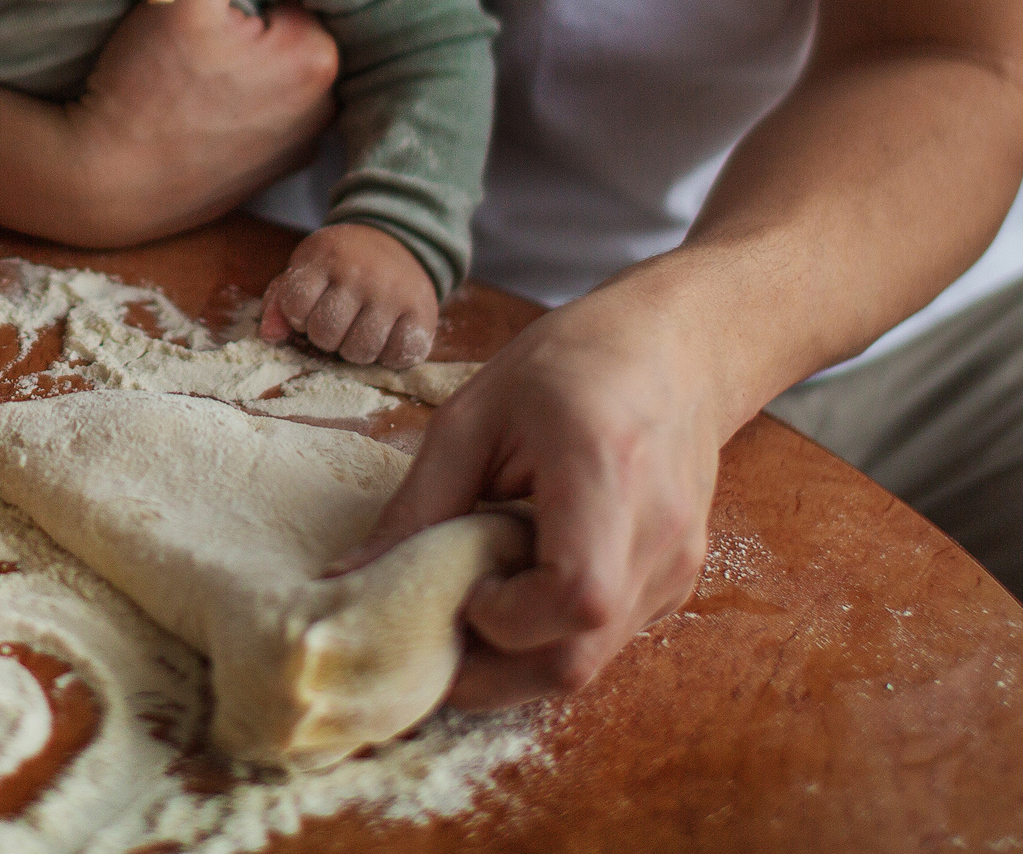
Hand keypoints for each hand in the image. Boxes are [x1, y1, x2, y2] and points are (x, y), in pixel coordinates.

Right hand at [57, 0, 340, 244]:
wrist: (102, 186)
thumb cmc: (139, 88)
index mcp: (318, 56)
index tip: (206, 1)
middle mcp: (326, 108)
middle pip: (290, 33)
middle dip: (254, 25)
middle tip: (192, 37)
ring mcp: (301, 147)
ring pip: (279, 75)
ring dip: (251, 66)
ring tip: (193, 71)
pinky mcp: (272, 174)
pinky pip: (268, 117)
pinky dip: (244, 107)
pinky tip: (200, 108)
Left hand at [258, 223, 437, 366]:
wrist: (398, 241)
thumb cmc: (342, 264)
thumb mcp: (307, 268)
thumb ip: (280, 301)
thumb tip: (270, 336)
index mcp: (326, 256)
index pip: (295, 305)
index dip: (297, 316)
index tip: (310, 307)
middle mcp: (362, 273)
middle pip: (326, 334)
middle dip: (325, 336)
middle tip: (336, 321)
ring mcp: (394, 293)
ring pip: (360, 351)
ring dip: (354, 349)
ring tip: (358, 330)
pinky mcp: (423, 313)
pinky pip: (397, 357)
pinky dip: (388, 355)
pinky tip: (385, 336)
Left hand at [328, 274, 728, 708]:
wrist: (675, 350)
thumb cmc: (569, 365)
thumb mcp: (474, 415)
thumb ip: (418, 505)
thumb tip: (346, 579)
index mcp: (605, 470)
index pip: (576, 595)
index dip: (506, 618)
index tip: (463, 590)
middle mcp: (656, 531)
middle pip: (578, 659)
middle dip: (493, 671)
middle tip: (436, 636)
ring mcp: (675, 564)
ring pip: (591, 662)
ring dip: (519, 657)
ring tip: (476, 603)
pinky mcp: (676, 582)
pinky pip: (606, 639)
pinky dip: (553, 636)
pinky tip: (522, 587)